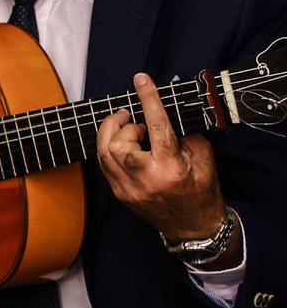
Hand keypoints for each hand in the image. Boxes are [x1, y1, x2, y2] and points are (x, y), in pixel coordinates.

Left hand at [97, 73, 227, 242]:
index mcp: (170, 168)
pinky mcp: (120, 194)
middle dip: (124, 125)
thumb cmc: (202, 191)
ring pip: (104, 152)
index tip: (141, 79)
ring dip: (111, 133)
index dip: (148, 99)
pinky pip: (104, 164)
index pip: (157, 126)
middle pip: (119, 142)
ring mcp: (129, 189)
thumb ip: (185, 134)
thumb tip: (166, 111)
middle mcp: (146, 179)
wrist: (195, 228)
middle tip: (135, 120)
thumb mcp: (204, 159)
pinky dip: (108, 149)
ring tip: (125, 127)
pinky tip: (120, 143)